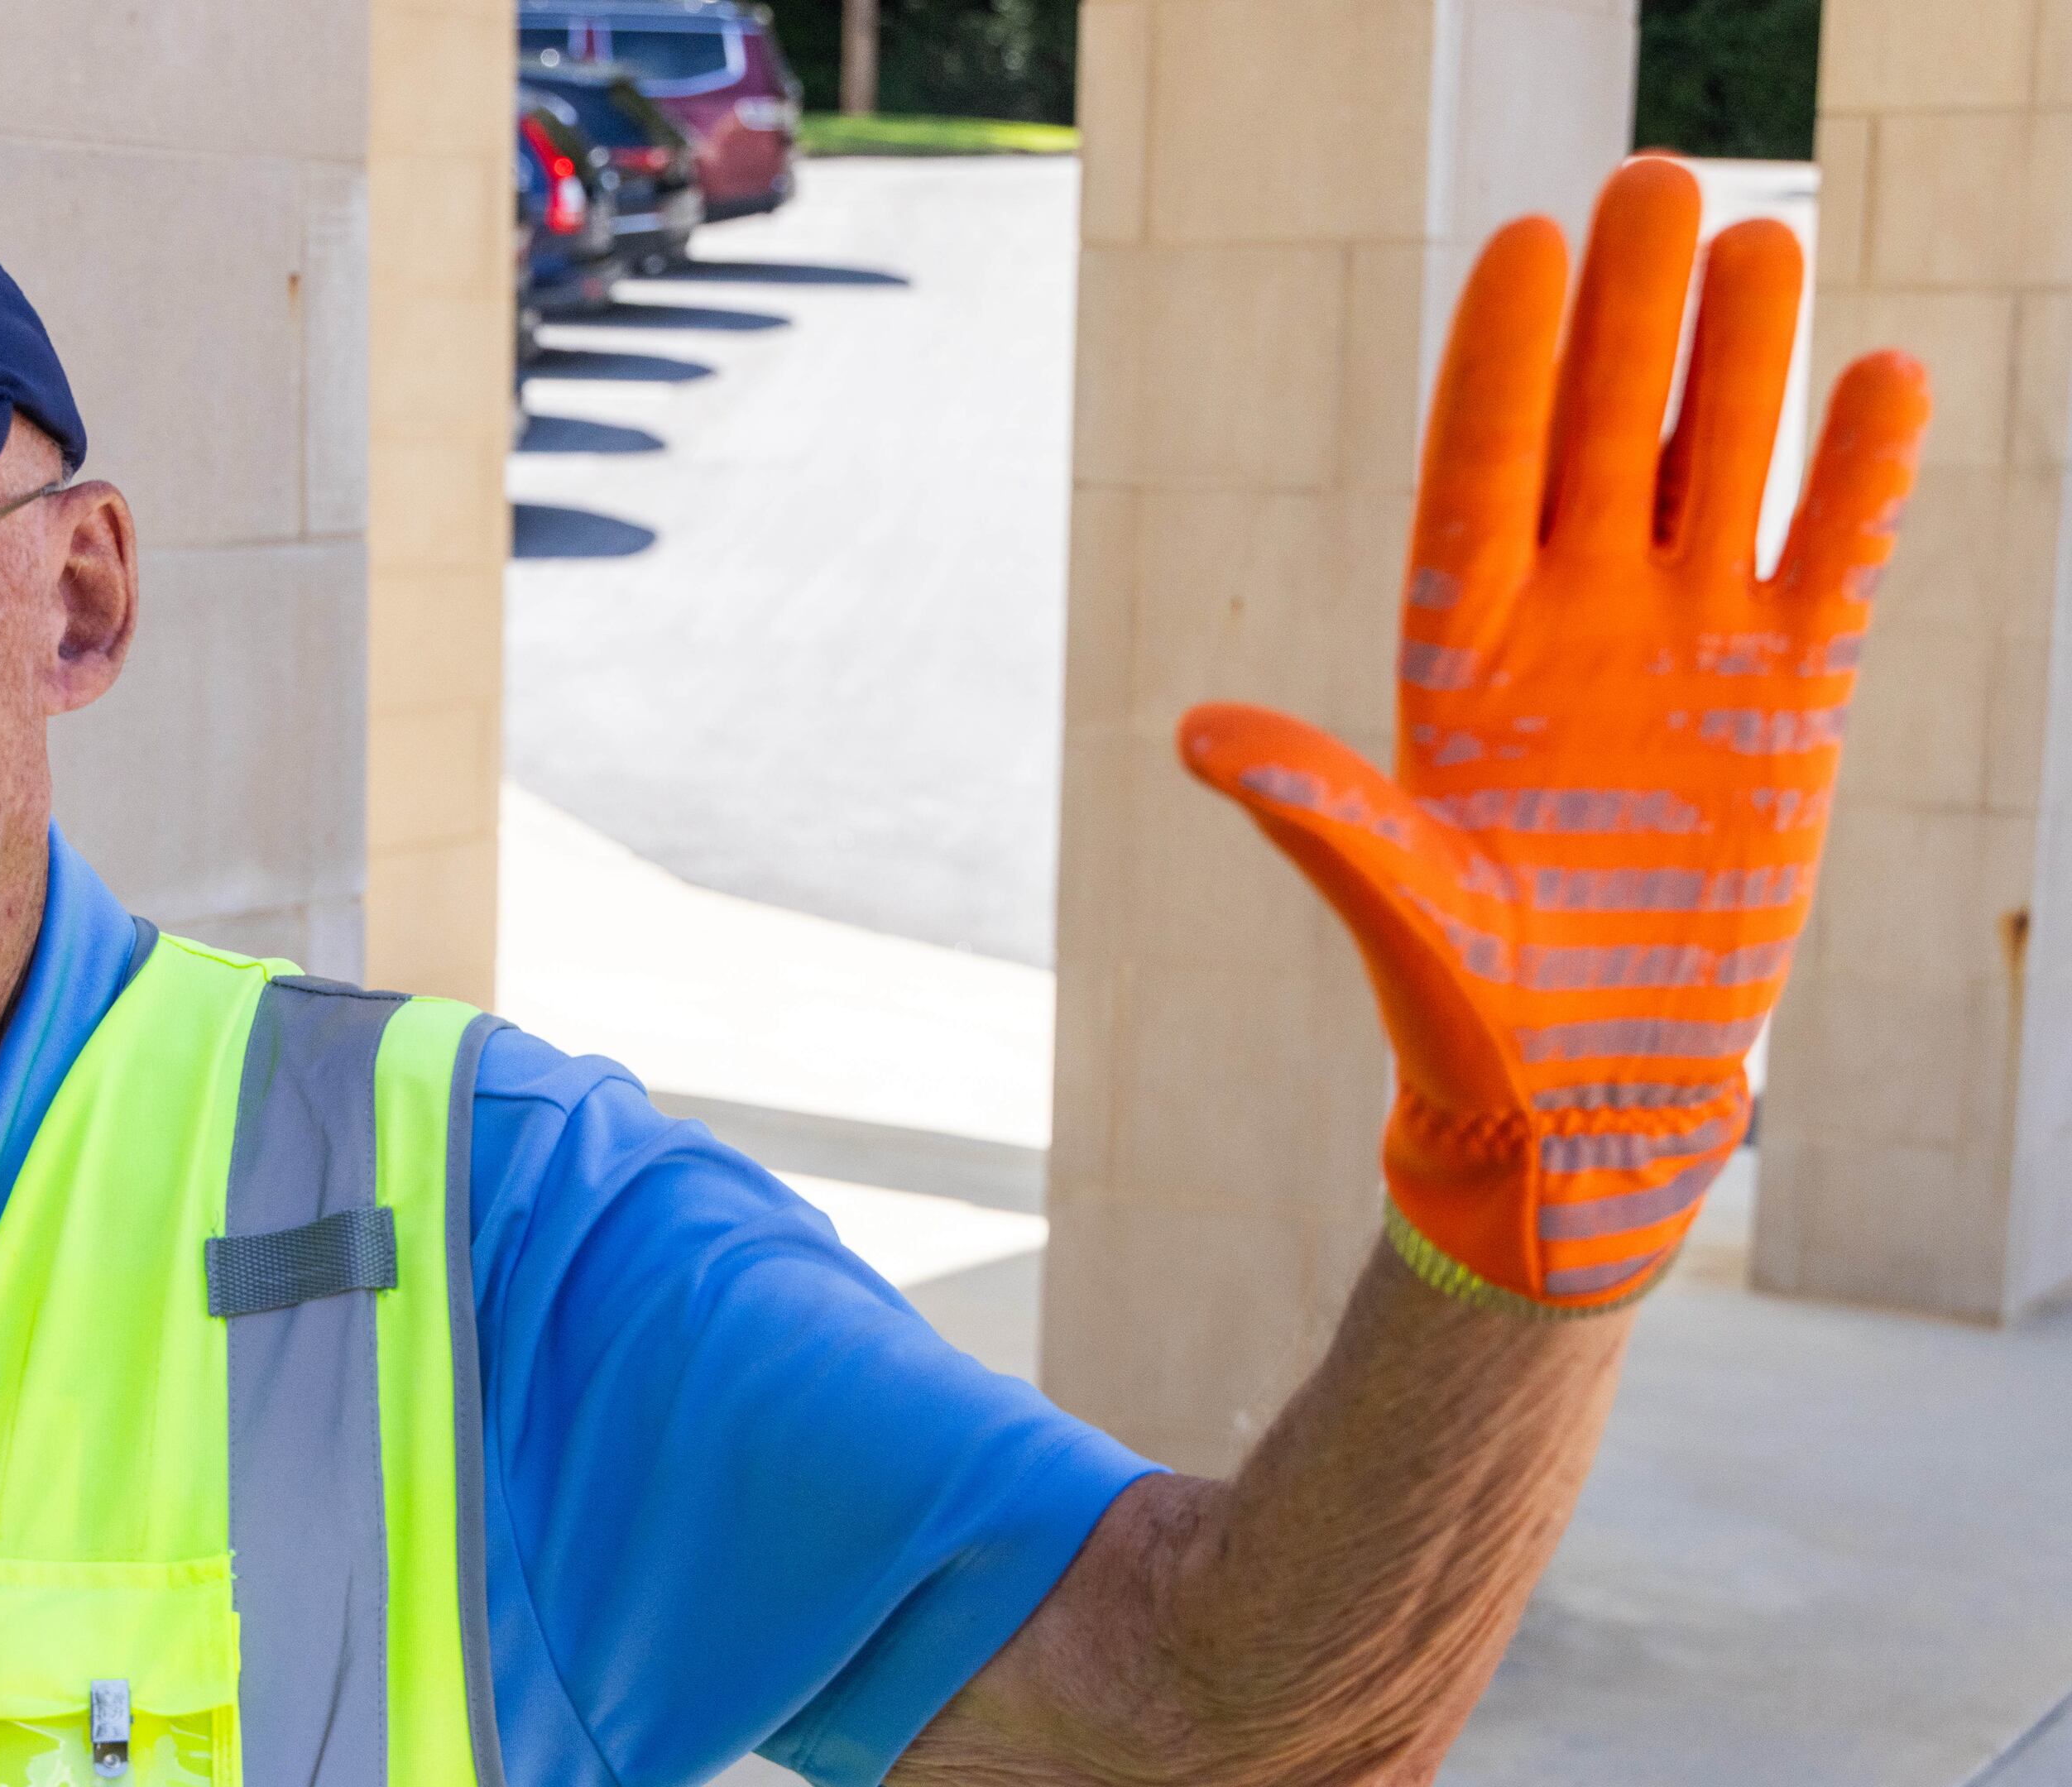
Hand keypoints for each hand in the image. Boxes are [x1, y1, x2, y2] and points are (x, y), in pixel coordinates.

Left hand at [1177, 157, 1929, 1313]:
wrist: (1588, 1084)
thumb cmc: (1464, 1000)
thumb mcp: (1393, 903)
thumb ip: (1317, 811)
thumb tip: (1195, 736)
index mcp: (1463, 647)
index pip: (1481, 473)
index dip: (1502, 365)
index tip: (1522, 248)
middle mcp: (1575, 620)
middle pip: (1602, 437)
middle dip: (1625, 321)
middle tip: (1654, 182)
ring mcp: (1687, 649)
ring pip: (1716, 470)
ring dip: (1740, 365)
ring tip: (1761, 242)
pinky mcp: (1791, 701)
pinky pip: (1827, 562)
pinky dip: (1857, 481)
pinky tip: (1883, 377)